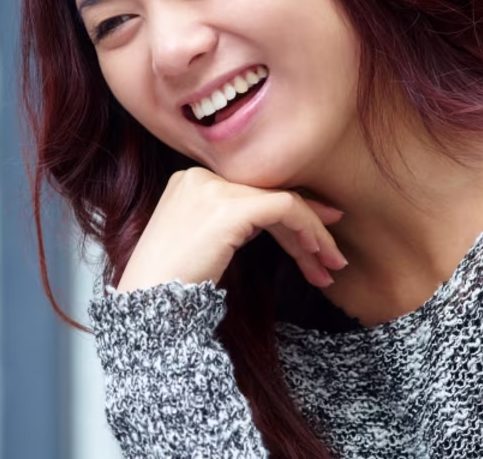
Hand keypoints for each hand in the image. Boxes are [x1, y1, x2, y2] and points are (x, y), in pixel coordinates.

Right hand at [115, 167, 347, 292]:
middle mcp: (199, 177)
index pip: (252, 193)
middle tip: (332, 258)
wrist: (149, 304)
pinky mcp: (227, 208)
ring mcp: (212, 189)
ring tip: (332, 265)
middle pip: (268, 197)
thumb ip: (233, 226)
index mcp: (190, 182)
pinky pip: (283, 208)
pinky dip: (306, 230)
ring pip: (281, 202)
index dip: (290, 215)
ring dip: (313, 235)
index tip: (317, 239)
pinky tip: (317, 255)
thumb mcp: (203, 245)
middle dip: (306, 229)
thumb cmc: (172, 287)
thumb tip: (281, 224)